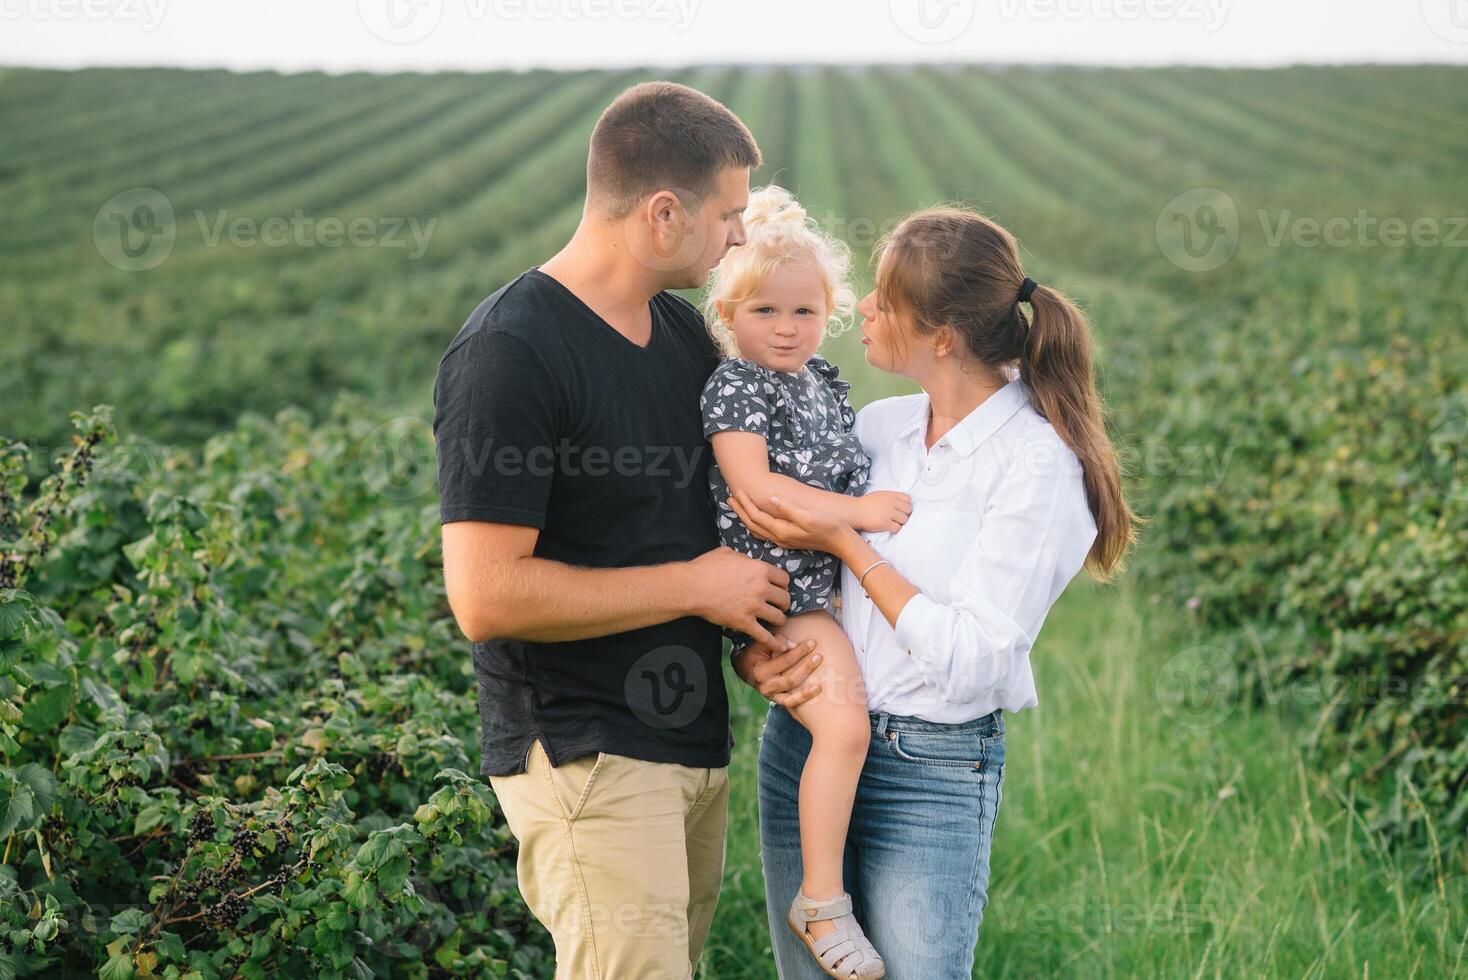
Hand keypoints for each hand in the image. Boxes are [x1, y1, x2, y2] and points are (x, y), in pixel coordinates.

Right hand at [686, 546, 790, 645]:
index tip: (778, 588)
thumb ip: (744, 559)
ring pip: (779, 617)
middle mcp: (761, 588)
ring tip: (774, 619)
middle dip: (782, 602)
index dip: (782, 584)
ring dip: (778, 619)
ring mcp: (753, 607)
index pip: (784, 579)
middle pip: (785, 599)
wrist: (691, 587)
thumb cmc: (706, 568)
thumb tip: (748, 562)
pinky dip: (773, 642)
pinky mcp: (744, 623)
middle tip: (777, 605)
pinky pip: (764, 636)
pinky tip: (780, 646)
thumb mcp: (728, 553)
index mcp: (759, 569)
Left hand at [728, 489, 854, 555]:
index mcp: (782, 530)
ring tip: (737, 506)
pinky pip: (765, 532)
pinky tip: (754, 520)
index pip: (756, 516)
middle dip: (740, 510)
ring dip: (745, 517)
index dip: (745, 504)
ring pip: (757, 529)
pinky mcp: (788, 539)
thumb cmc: (829, 526)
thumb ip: (789, 509)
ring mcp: (783, 540)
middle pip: (752, 524)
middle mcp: (779, 537)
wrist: (841, 542)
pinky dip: (755, 524)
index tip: (737, 491)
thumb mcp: (809, 516)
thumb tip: (772, 500)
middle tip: (729, 498)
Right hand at [731, 633, 823, 708]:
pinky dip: (802, 699)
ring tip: (820, 684)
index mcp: (760, 671)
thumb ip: (777, 641)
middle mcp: (765, 686)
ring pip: (791, 696)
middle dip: (806, 668)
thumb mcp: (762, 643)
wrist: (744, 667)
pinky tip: (815, 692)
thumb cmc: (755, 651)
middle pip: (790, 679)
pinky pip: (790, 703)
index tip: (812, 643)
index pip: (785, 660)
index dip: (800, 651)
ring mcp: (770, 695)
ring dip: (806, 690)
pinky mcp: (775, 700)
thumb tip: (794, 644)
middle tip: (819, 657)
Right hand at [853, 490, 911, 532]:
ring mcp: (889, 513)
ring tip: (892, 523)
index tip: (901, 510)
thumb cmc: (865, 504)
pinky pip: (897, 528)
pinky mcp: (885, 523)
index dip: (906, 506)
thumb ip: (891, 498)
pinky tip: (888, 527)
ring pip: (904, 520)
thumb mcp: (880, 495)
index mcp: (891, 495)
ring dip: (899, 522)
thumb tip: (900, 503)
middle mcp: (891, 503)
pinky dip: (894, 529)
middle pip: (908, 510)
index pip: (908, 499)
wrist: (854, 511)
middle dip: (904, 515)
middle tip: (896, 518)